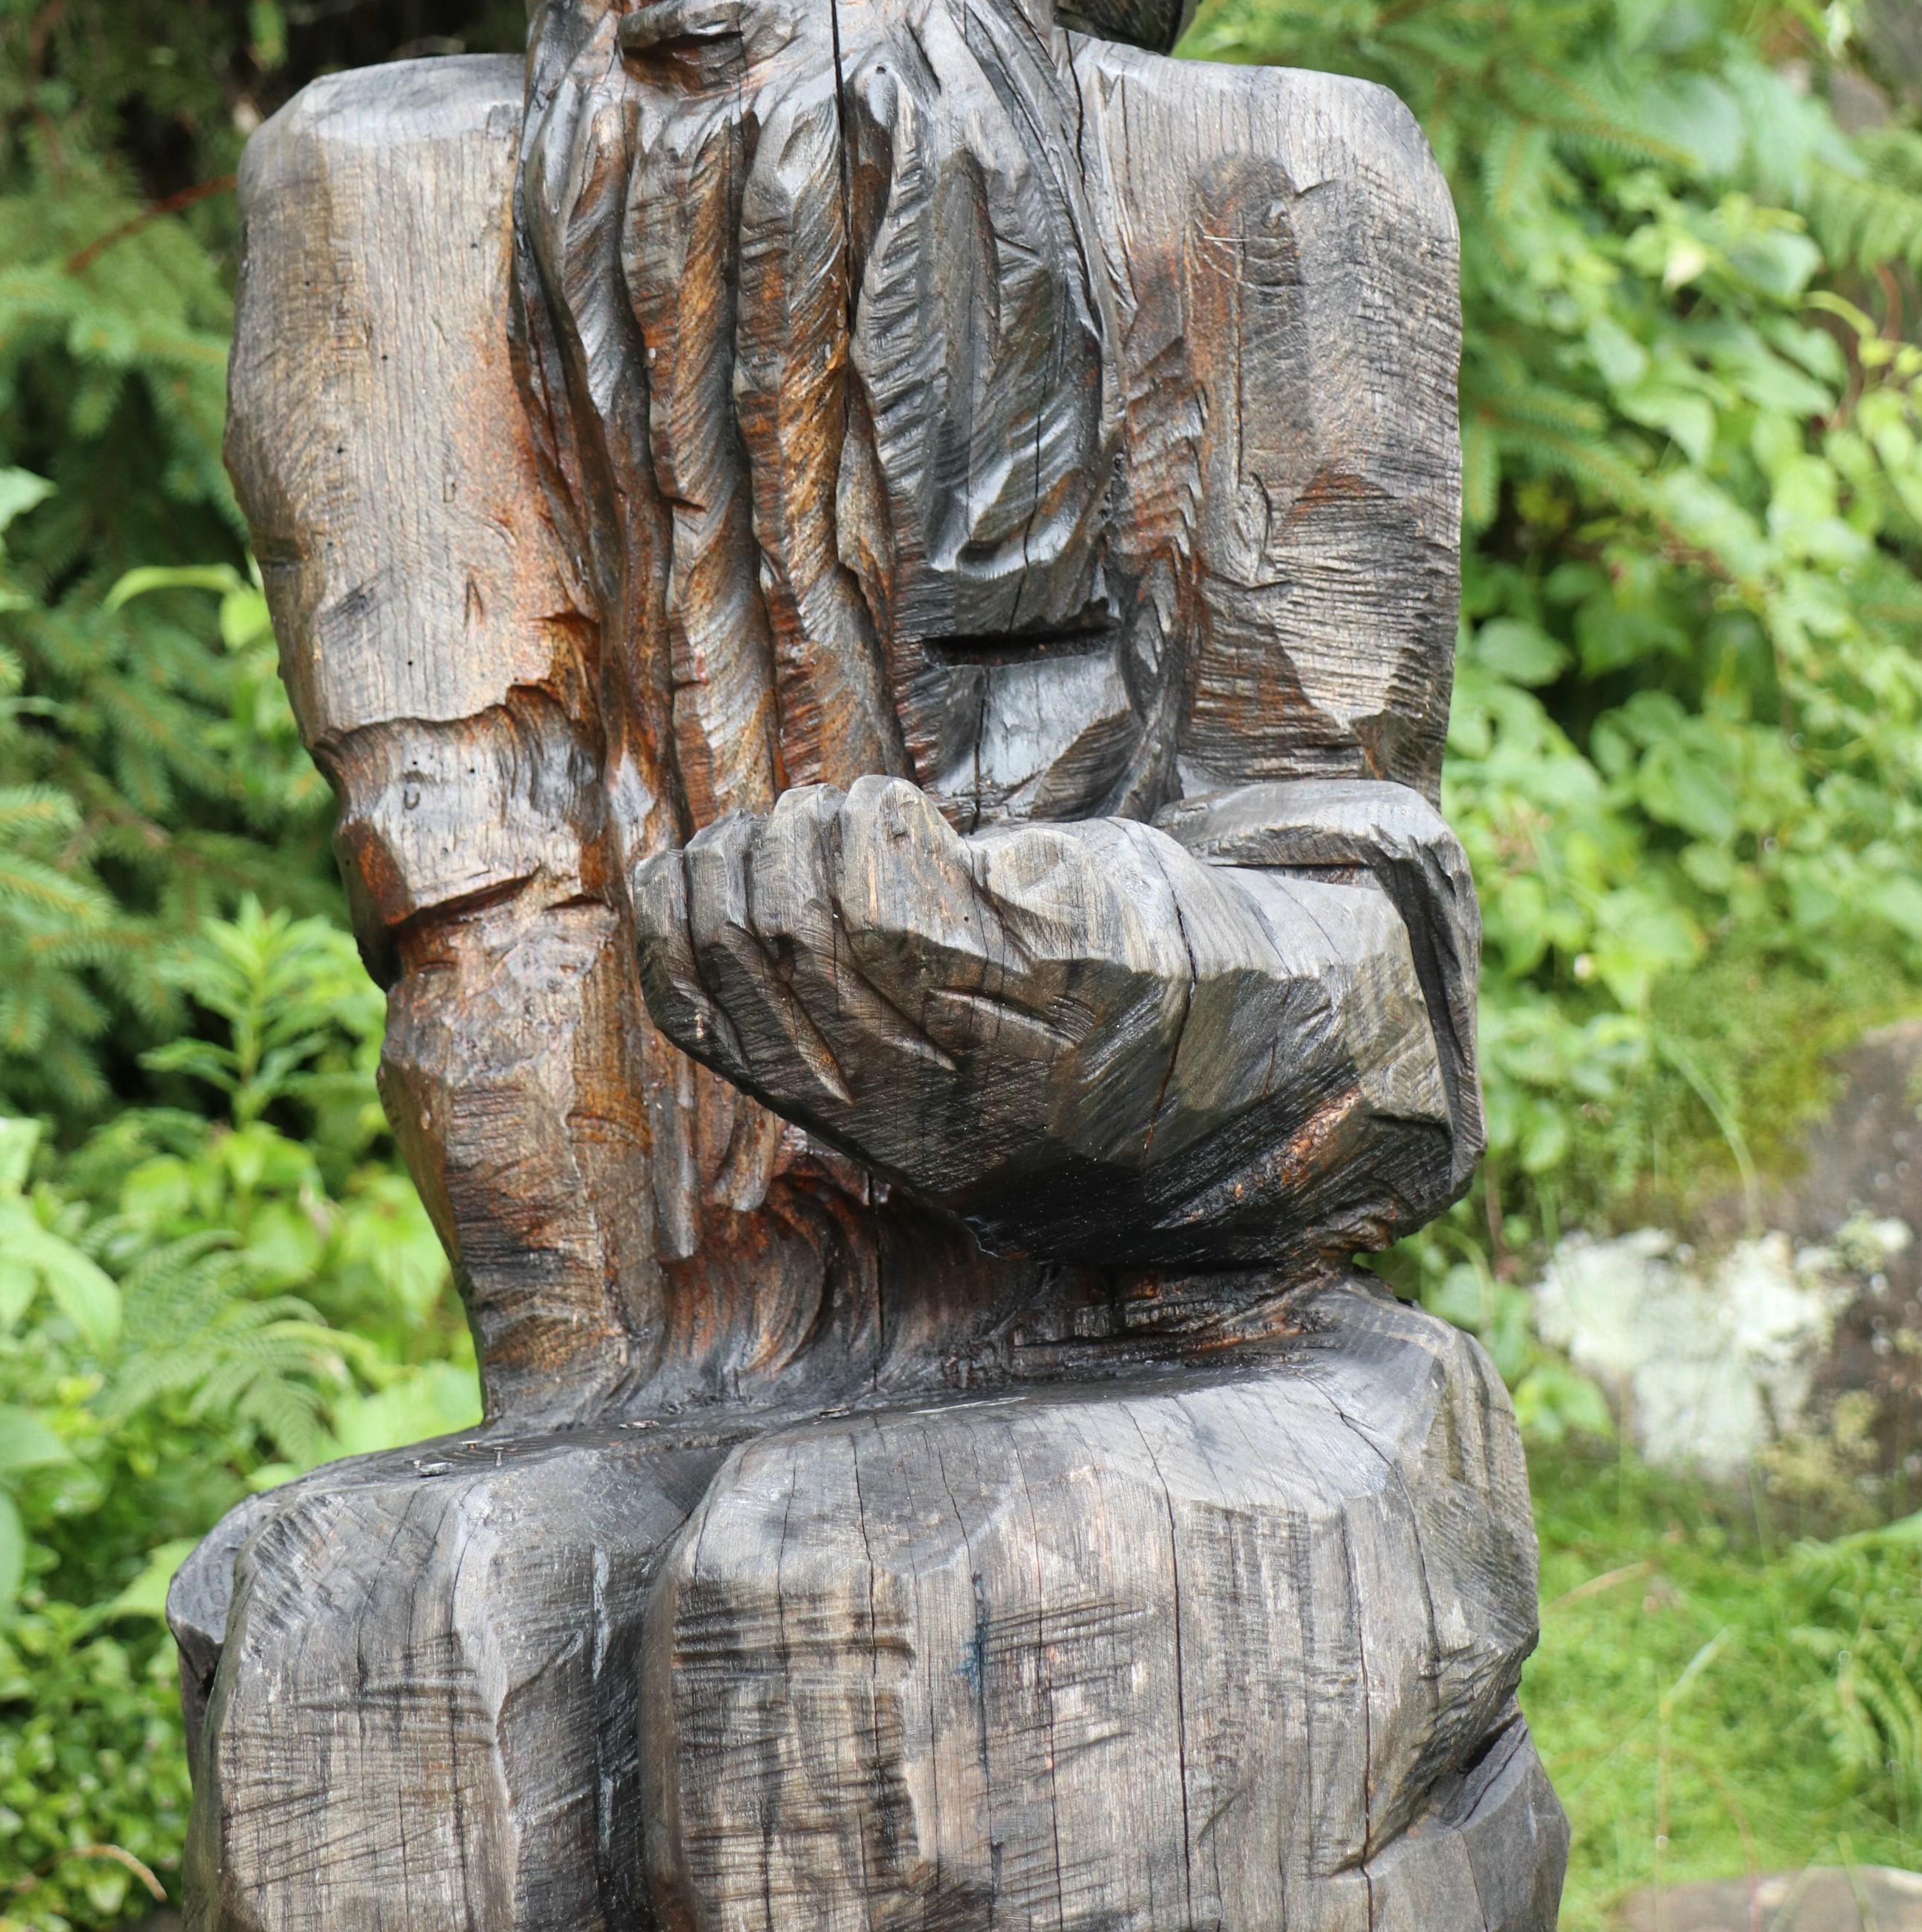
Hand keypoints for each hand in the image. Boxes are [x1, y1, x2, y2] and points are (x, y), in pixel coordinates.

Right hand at [633, 775, 1448, 1258]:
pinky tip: (915, 819)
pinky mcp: (1041, 972)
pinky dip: (877, 828)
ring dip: (821, 827)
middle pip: (747, 941)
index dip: (678, 908)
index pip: (690, 1007)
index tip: (726, 855)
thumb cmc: (1073, 1020)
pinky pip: (897, 888)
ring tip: (870, 813)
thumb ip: (836, 999)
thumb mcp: (932, 1036)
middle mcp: (900, 1097)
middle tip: (816, 820)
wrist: (1252, 1054)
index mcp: (858, 1118)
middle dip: (753, 850)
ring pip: (809, 910)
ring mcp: (970, 1037)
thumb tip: (706, 896)